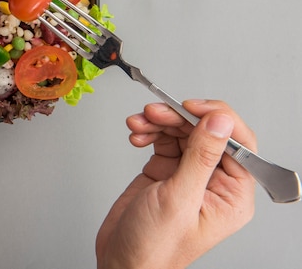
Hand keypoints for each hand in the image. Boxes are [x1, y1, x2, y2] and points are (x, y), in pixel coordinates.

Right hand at [95, 100, 255, 268]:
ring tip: (139, 123)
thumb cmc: (154, 247)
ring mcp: (188, 176)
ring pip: (181, 133)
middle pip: (204, 132)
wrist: (122, 261)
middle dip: (177, 118)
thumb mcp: (179, 199)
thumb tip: (220, 122)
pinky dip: (149, 133)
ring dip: (159, 123)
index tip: (191, 107)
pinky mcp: (166, 172)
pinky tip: (137, 136)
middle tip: (154, 112)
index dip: (216, 118)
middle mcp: (213, 182)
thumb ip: (201, 157)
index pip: (238, 143)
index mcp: (231, 194)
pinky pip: (163, 141)